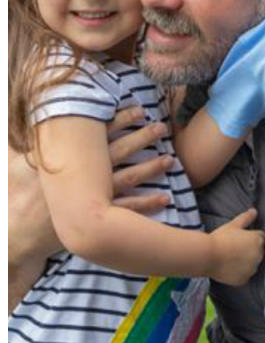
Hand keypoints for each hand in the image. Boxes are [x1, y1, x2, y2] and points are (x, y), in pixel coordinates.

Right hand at [8, 106, 173, 310]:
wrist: (17, 233)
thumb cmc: (17, 195)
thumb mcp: (17, 162)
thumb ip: (28, 139)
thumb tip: (27, 111)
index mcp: (68, 160)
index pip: (98, 135)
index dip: (119, 121)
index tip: (139, 109)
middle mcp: (82, 176)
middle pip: (117, 153)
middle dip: (141, 138)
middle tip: (162, 127)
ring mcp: (91, 198)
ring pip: (126, 179)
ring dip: (150, 169)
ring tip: (170, 159)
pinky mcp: (97, 219)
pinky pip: (127, 210)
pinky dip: (146, 204)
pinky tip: (164, 198)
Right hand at [208, 208, 264, 285]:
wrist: (207, 256)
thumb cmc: (220, 238)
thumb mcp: (233, 225)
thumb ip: (246, 218)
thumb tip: (254, 211)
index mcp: (258, 240)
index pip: (261, 237)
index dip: (251, 237)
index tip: (241, 239)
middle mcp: (259, 254)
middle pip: (258, 251)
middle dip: (250, 250)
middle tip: (234, 249)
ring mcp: (252, 268)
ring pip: (252, 264)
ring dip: (246, 262)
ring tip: (231, 258)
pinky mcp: (245, 279)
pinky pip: (245, 275)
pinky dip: (240, 273)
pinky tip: (229, 268)